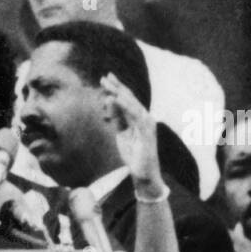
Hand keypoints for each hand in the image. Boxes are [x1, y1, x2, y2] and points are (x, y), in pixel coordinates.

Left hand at [100, 74, 165, 199]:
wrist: (144, 174)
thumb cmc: (134, 154)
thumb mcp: (122, 133)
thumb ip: (117, 118)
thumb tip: (108, 102)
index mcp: (139, 118)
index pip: (127, 99)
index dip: (117, 88)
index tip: (106, 79)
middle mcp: (144, 118)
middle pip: (129, 98)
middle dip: (116, 87)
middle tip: (104, 77)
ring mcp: (147, 124)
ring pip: (131, 104)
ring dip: (119, 93)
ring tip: (108, 84)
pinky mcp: (146, 131)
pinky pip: (135, 115)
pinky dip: (125, 105)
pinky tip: (117, 98)